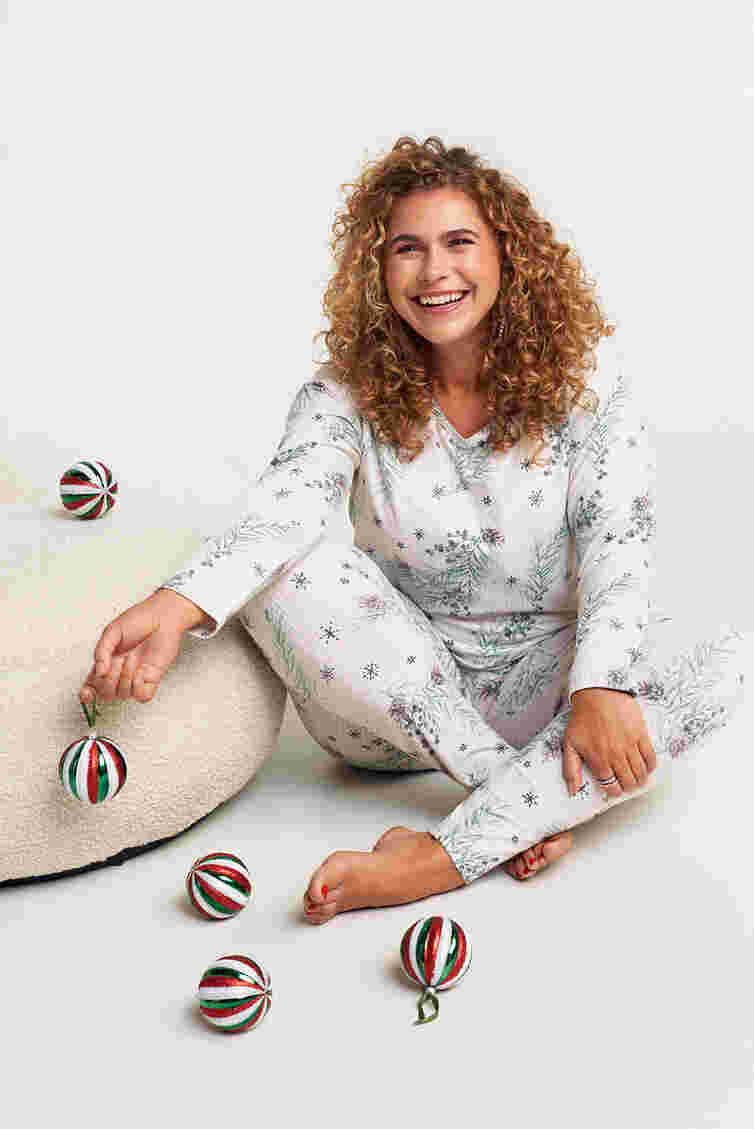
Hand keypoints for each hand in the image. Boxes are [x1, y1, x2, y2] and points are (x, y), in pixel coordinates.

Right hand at [79, 589, 203, 705]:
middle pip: (107, 693)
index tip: (86, 694)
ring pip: (123, 695)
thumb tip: (98, 672)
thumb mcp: (112, 631)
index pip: (93, 684)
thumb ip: (101, 651)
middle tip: (116, 662)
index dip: (87, 693)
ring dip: (125, 678)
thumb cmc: (139, 620)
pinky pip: (143, 696)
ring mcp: (136, 676)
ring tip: (132, 659)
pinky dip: (139, 687)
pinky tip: (141, 671)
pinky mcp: (153, 678)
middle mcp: (120, 672)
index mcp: (107, 662)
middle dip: (108, 681)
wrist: (161, 615)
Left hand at [563, 688, 655, 798]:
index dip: (613, 791)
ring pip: (640, 773)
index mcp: (598, 759)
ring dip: (640, 780)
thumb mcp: (569, 744)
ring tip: (637, 780)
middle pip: (628, 782)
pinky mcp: (640, 734)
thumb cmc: (582, 717)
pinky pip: (650, 757)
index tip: (613, 789)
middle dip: (628, 787)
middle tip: (627, 785)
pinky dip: (651, 766)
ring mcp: (629, 745)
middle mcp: (615, 755)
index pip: (610, 786)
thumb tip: (572, 791)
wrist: (596, 694)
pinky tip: (647, 767)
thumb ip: (570, 770)